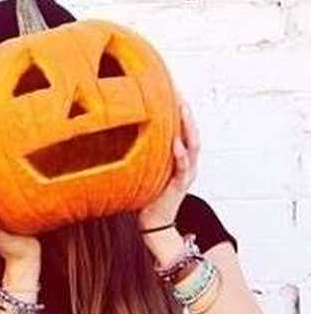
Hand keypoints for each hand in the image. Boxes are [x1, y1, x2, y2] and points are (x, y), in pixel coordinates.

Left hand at [138, 97, 198, 230]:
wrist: (152, 222)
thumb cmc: (146, 196)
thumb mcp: (145, 168)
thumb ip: (143, 152)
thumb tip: (120, 133)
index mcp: (179, 157)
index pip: (183, 129)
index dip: (180, 111)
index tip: (173, 91)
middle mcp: (187, 163)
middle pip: (192, 131)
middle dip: (187, 112)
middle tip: (180, 93)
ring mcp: (187, 173)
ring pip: (193, 145)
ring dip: (188, 126)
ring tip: (182, 108)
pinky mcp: (181, 185)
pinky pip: (184, 167)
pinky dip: (181, 155)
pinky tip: (175, 143)